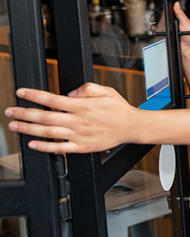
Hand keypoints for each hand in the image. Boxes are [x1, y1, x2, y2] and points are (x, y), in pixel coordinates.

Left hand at [4, 83, 142, 153]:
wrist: (131, 127)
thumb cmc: (118, 108)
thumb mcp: (106, 91)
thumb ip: (87, 88)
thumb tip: (69, 93)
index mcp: (83, 106)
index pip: (53, 99)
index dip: (35, 96)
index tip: (22, 92)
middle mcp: (78, 121)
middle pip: (45, 117)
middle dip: (24, 113)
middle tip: (10, 111)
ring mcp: (79, 136)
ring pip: (48, 132)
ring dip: (29, 129)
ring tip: (15, 126)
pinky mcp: (82, 147)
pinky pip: (59, 149)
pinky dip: (44, 147)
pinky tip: (33, 143)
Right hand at [150, 2, 189, 55]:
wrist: (189, 51)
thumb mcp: (187, 23)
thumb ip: (181, 14)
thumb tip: (177, 4)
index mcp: (176, 19)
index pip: (167, 12)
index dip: (161, 9)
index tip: (157, 8)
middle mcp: (170, 24)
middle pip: (160, 18)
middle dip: (155, 16)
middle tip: (153, 17)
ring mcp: (166, 31)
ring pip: (156, 25)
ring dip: (153, 24)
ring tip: (154, 26)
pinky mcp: (163, 37)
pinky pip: (156, 34)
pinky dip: (154, 32)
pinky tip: (155, 31)